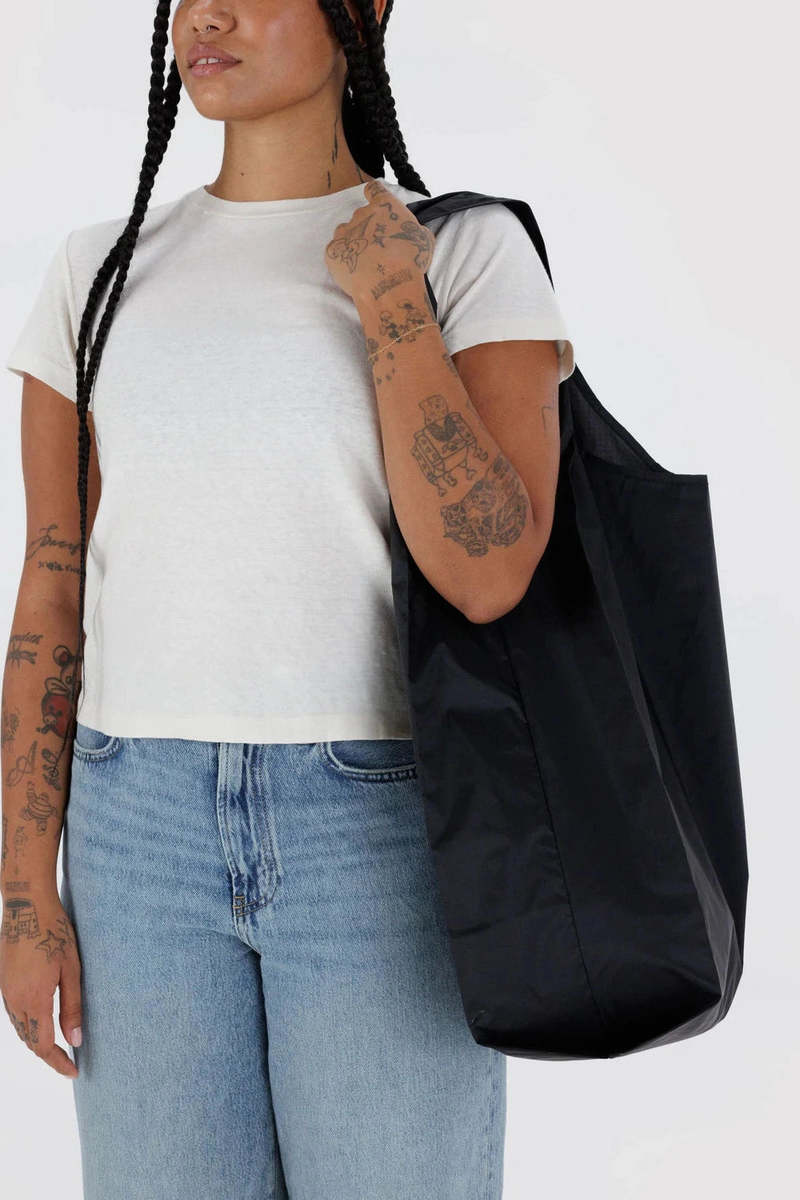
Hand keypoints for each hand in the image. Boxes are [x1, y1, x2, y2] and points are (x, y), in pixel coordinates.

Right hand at [0, 890, 80, 1077]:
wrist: (26, 905)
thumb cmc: (55, 932)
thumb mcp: (71, 969)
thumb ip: (72, 1007)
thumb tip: (75, 1040)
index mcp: (32, 1000)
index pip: (42, 1045)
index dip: (58, 1061)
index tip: (73, 1071)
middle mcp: (14, 1000)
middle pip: (29, 1040)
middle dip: (48, 1054)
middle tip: (69, 1061)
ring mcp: (5, 990)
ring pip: (19, 1028)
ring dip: (36, 1040)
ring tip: (58, 1046)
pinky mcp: (3, 981)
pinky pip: (13, 1013)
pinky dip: (27, 1025)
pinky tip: (41, 1021)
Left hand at [324, 179, 434, 306]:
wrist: (389, 285)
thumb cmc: (409, 261)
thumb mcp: (423, 239)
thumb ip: (414, 228)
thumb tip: (412, 231)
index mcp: (384, 206)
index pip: (374, 189)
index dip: (374, 194)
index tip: (373, 199)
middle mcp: (361, 214)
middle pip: (361, 216)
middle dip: (368, 228)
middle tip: (378, 247)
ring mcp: (344, 232)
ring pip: (346, 232)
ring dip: (354, 242)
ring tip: (365, 260)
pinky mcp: (332, 252)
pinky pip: (336, 251)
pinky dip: (343, 259)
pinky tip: (354, 270)